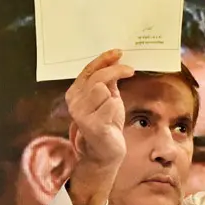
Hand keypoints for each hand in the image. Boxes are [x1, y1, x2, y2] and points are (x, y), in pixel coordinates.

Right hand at [66, 50, 132, 169]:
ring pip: (101, 89)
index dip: (103, 59)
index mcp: (75, 93)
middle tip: (130, 71)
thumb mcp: (107, 97)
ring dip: (113, 96)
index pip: (88, 70)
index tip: (118, 52)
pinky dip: (115, 109)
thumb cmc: (107, 123)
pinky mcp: (91, 125)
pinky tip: (112, 120)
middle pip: (96, 77)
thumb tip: (114, 58)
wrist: (105, 152)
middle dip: (115, 71)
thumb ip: (107, 80)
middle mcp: (74, 102)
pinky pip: (109, 105)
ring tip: (113, 108)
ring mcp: (80, 114)